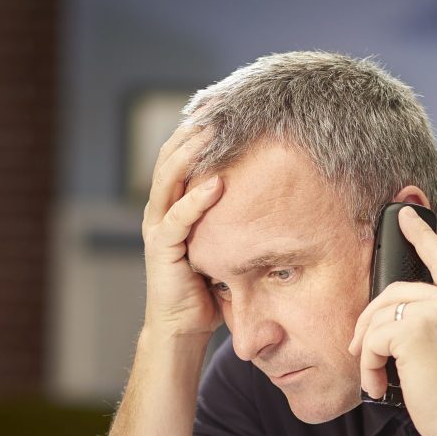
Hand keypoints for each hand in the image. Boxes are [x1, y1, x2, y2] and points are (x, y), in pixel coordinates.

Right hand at [141, 124, 224, 339]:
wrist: (182, 328)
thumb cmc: (206, 288)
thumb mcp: (223, 243)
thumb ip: (235, 219)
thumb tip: (279, 196)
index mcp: (172, 205)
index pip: (179, 157)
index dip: (196, 131)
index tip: (223, 107)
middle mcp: (160, 211)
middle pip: (169, 158)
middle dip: (192, 131)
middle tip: (218, 106)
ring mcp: (158, 229)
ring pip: (168, 180)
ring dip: (191, 154)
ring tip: (212, 132)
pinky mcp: (161, 250)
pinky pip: (177, 218)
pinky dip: (196, 200)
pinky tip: (217, 183)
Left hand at [347, 206, 436, 435]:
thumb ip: (436, 322)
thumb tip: (386, 315)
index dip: (421, 235)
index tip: (405, 213)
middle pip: (396, 292)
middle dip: (369, 321)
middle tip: (359, 350)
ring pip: (380, 316)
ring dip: (368, 350)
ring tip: (375, 378)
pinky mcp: (416, 329)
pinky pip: (373, 338)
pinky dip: (367, 365)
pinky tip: (378, 385)